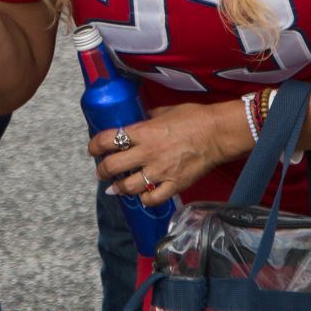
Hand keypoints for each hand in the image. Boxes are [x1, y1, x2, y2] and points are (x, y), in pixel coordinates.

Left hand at [89, 101, 232, 206]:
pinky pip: (153, 199)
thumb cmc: (192, 117)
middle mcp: (147, 152)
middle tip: (101, 172)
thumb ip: (146, 120)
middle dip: (102, 171)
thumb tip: (137, 123)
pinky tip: (142, 196)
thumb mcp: (163, 111)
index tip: (93, 149)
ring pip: (129, 187)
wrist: (217, 133)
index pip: (107, 140)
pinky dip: (145, 199)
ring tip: (115, 188)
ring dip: (118, 188)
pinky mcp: (174, 184)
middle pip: (112, 166)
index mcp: (142, 132)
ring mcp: (160, 171)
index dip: (94, 146)